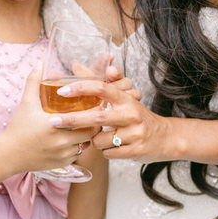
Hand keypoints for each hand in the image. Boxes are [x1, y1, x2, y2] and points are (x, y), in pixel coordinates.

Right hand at [0, 66, 100, 174]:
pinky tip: (74, 140)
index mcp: (54, 125)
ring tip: (84, 127)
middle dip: (92, 125)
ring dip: (85, 137)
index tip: (96, 106)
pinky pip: (77, 155)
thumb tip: (39, 63)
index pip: (87, 119)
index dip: (94, 113)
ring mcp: (62, 155)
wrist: (9, 154)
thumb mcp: (26, 103)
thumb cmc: (18, 127)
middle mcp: (61, 142)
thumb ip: (33, 82)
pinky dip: (77, 148)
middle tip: (92, 116)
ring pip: (85, 145)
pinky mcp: (61, 164)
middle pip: (90, 133)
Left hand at [48, 78, 164, 160]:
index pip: (101, 88)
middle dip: (72, 119)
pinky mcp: (135, 151)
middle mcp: (131, 114)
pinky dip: (104, 151)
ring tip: (101, 136)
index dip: (80, 88)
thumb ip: (98, 83)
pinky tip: (111, 147)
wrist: (164, 138)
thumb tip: (74, 65)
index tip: (61, 91)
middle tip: (53, 121)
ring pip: (99, 139)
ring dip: (93, 140)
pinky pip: (107, 153)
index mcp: (125, 99)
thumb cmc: (136, 116)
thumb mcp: (121, 98)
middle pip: (96, 117)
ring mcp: (134, 133)